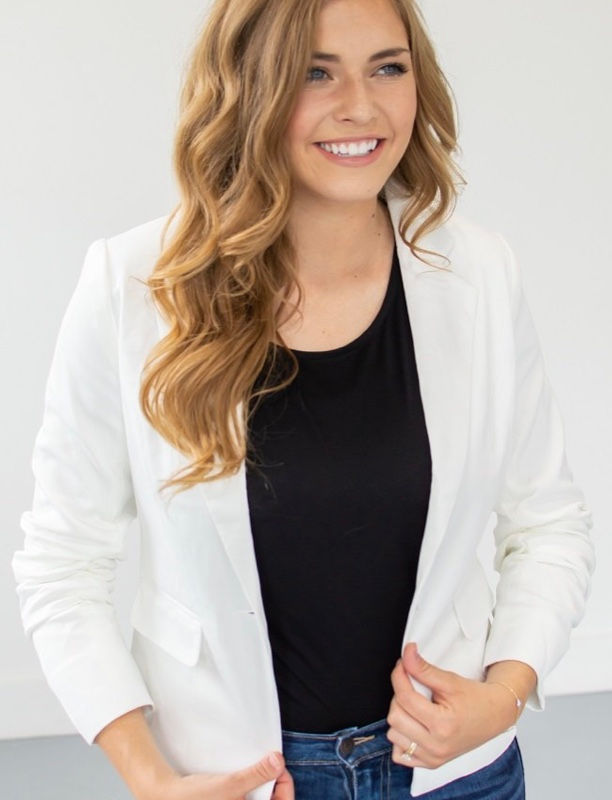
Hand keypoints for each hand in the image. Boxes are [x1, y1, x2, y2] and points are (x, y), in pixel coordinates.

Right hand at [147, 752, 293, 799]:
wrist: (170, 796)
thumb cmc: (198, 796)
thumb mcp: (232, 783)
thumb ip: (257, 773)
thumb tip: (278, 760)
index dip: (285, 786)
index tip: (279, 766)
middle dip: (275, 783)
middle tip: (271, 763)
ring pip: (262, 798)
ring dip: (264, 785)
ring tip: (259, 769)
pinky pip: (251, 798)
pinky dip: (254, 788)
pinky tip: (247, 777)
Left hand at [386, 643, 518, 768]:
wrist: (494, 716)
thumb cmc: (475, 698)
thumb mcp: (450, 680)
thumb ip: (424, 668)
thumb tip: (406, 653)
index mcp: (443, 725)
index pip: (405, 698)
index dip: (399, 676)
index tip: (402, 666)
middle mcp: (437, 746)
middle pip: (395, 717)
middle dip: (399, 696)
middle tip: (412, 687)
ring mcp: (433, 758)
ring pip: (393, 734)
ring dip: (400, 716)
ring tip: (415, 706)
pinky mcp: (430, 764)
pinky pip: (400, 754)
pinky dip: (401, 737)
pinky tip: (413, 725)